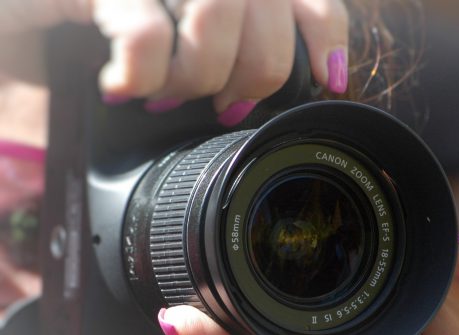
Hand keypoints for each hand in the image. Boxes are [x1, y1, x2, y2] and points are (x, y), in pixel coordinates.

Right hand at [0, 0, 347, 122]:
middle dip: (255, 74)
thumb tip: (291, 82)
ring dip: (196, 75)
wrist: (4, 18)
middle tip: (224, 106)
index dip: (323, 31)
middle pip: (265, 6)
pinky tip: (118, 88)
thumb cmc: (71, 32)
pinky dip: (141, 74)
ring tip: (164, 96)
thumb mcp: (162, 39)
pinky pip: (146, 31)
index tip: (330, 77)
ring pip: (218, 10)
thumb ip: (223, 43)